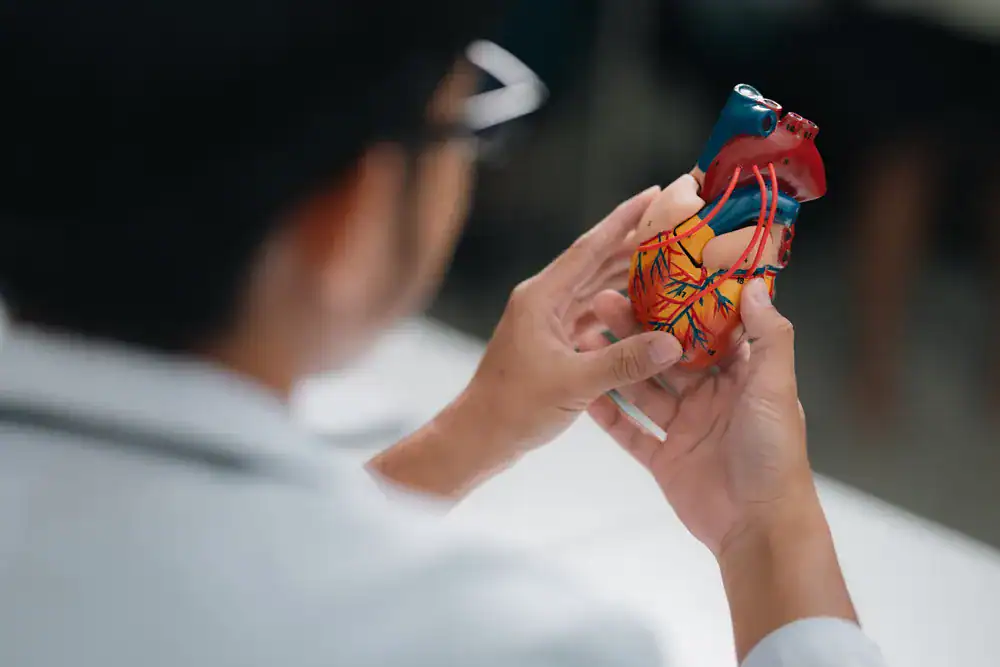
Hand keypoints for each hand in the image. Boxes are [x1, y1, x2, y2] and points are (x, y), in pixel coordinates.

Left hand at [462, 182, 701, 452]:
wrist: (479, 436)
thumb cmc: (514, 408)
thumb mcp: (573, 383)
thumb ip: (623, 362)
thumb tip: (673, 343)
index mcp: (542, 297)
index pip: (589, 247)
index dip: (624, 219)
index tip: (656, 193)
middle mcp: (543, 301)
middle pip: (596, 262)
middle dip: (634, 243)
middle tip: (676, 225)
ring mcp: (547, 321)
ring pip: (595, 288)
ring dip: (629, 275)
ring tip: (671, 261)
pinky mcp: (552, 342)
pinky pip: (591, 314)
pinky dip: (618, 308)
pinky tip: (646, 309)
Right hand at [579, 278, 815, 555]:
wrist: (758, 526)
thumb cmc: (773, 453)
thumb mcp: (776, 387)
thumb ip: (768, 336)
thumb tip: (756, 286)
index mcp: (741, 377)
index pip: (706, 330)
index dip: (679, 304)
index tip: (651, 277)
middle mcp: (711, 397)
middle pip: (666, 355)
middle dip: (635, 328)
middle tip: (603, 301)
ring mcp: (685, 427)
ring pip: (643, 388)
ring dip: (616, 364)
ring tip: (585, 337)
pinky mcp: (664, 457)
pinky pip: (630, 431)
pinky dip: (609, 415)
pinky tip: (584, 391)